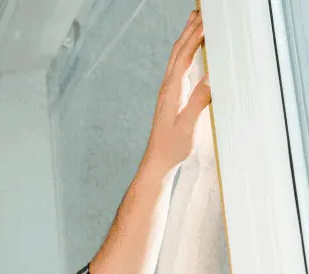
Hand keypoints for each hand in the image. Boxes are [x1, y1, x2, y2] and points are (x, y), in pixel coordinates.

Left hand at [143, 10, 212, 174]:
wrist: (157, 163)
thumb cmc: (172, 148)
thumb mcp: (188, 126)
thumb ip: (198, 101)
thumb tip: (210, 77)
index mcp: (172, 90)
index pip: (185, 55)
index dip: (196, 36)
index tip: (207, 19)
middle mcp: (168, 87)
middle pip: (179, 51)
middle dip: (190, 29)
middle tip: (201, 11)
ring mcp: (168, 92)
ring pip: (177, 57)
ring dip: (186, 38)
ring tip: (195, 22)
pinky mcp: (171, 98)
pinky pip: (178, 68)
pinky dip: (186, 52)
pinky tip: (190, 52)